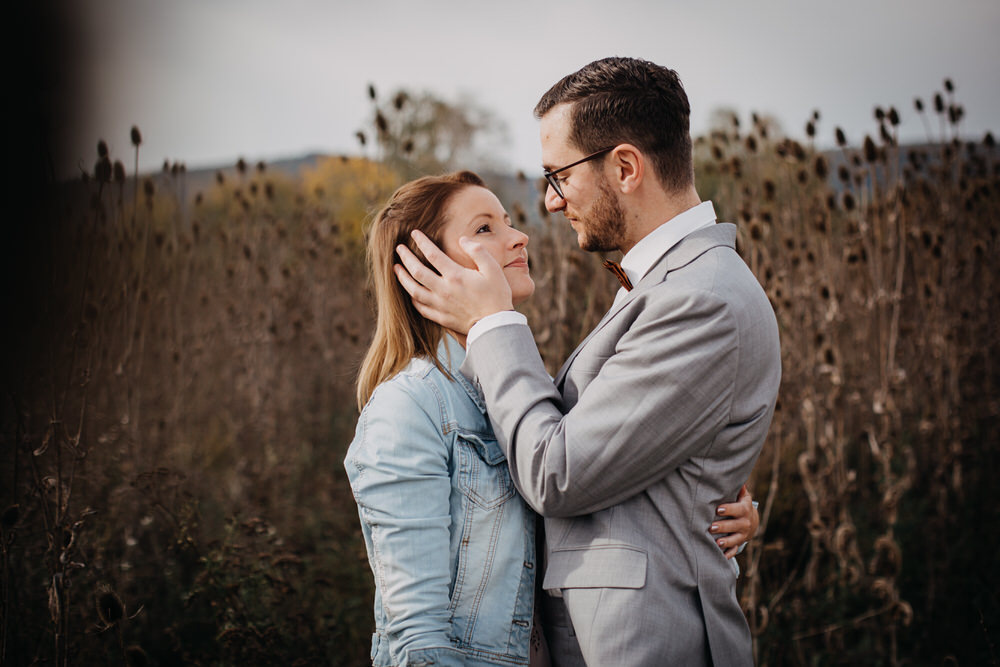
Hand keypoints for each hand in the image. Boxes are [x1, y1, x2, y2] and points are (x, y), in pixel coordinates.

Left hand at [394, 230, 512, 333]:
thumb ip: (477, 251)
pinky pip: (420, 308)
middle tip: (399, 248)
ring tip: (396, 268)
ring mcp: (440, 305)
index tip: (414, 233)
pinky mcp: (441, 317)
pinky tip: (409, 293)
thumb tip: (462, 240)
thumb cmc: (497, 295)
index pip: (432, 254)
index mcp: (455, 276)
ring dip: (403, 278)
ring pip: (414, 290)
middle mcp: (443, 290)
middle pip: (417, 271)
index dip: (421, 241)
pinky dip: (412, 299)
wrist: (496, 326)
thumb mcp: (493, 269)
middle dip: (406, 258)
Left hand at [710, 484, 759, 558]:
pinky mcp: (739, 544)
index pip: (738, 509)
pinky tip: (720, 556)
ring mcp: (742, 535)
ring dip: (726, 542)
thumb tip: (738, 479)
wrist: (751, 521)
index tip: (718, 509)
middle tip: (711, 527)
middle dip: (723, 526)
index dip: (729, 509)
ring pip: (735, 540)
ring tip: (716, 542)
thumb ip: (739, 489)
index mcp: (745, 510)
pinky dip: (728, 554)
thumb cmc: (740, 505)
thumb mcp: (742, 496)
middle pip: (735, 526)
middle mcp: (745, 523)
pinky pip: (734, 550)